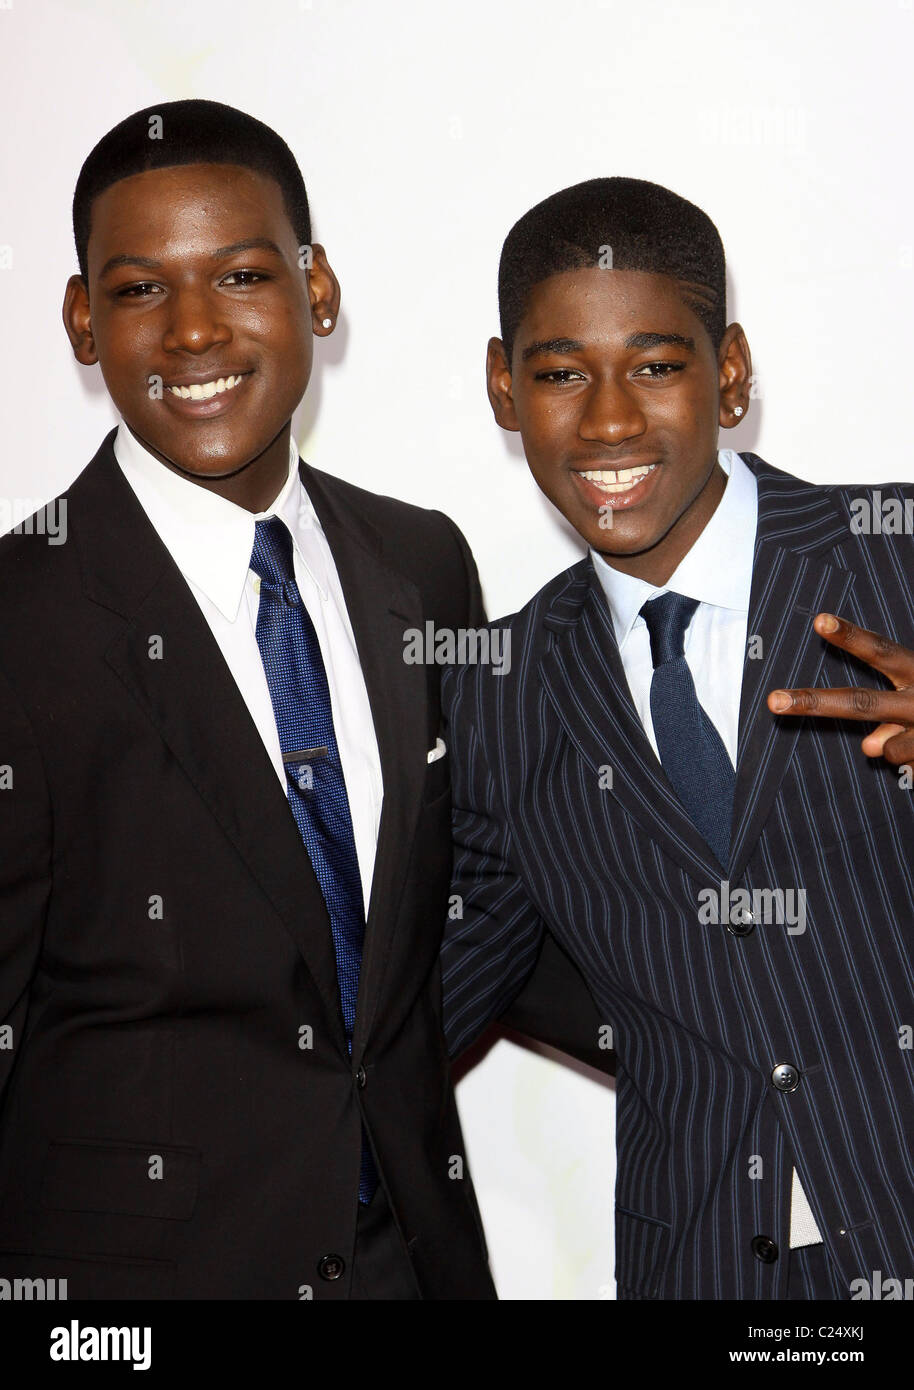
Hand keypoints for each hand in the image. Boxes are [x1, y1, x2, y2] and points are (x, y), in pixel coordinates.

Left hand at [767, 613, 913, 765]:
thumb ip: (893, 722)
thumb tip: (870, 747)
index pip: (882, 650)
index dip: (851, 637)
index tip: (819, 620)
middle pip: (862, 702)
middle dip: (815, 703)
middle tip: (773, 700)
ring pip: (889, 748)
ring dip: (898, 748)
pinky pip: (912, 768)